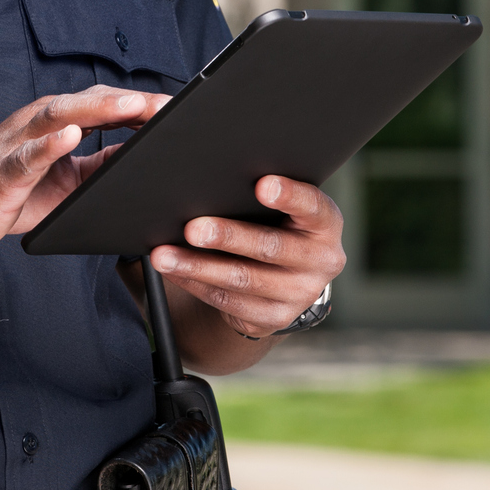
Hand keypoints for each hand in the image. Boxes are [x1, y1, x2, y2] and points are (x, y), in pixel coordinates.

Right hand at [0, 86, 164, 254]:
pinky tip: (70, 136)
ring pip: (61, 116)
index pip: (106, 106)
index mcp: (57, 124)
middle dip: (130, 101)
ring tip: (131, 105)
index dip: (142, 105)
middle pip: (90, 102)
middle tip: (167, 103)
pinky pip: (27, 154)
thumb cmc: (6, 194)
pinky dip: (50, 144)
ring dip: (98, 109)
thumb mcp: (67, 181)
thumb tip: (140, 155)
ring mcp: (18, 142)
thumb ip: (100, 164)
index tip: (178, 107)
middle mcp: (38, 124)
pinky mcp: (2, 169)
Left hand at [149, 175, 345, 338]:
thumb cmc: (275, 224)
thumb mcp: (283, 206)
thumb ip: (257, 189)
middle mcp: (320, 261)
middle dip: (228, 236)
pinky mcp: (273, 318)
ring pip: (242, 279)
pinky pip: (227, 301)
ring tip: (163, 254)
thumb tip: (201, 171)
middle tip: (194, 228)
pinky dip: (194, 283)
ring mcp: (298, 294)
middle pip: (271, 247)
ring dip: (197, 266)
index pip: (313, 206)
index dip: (290, 196)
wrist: (288, 279)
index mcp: (326, 223)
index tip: (263, 185)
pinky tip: (173, 271)